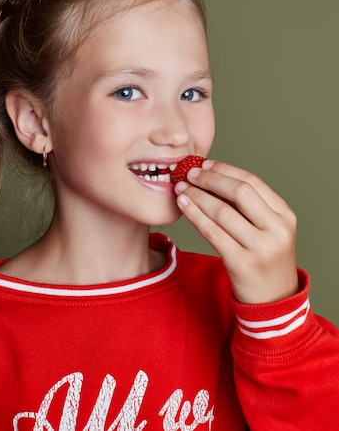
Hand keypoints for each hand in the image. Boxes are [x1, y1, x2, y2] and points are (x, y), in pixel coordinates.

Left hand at [175, 160, 298, 303]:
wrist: (274, 301)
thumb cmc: (265, 259)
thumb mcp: (269, 229)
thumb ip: (249, 206)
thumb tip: (212, 177)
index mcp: (285, 215)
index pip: (252, 181)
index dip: (225, 170)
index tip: (205, 164)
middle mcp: (276, 229)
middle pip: (239, 192)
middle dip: (210, 179)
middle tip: (189, 173)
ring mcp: (260, 248)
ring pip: (222, 211)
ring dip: (197, 195)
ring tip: (181, 187)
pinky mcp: (242, 264)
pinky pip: (212, 232)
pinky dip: (195, 215)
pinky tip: (184, 205)